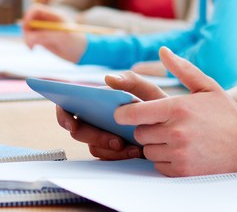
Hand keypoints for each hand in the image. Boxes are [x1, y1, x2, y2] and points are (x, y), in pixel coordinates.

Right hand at [22, 3, 85, 62]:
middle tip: (29, 42)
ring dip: (26, 38)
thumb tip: (29, 39)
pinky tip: (33, 49)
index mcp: (54, 15)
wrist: (82, 53)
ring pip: (28, 31)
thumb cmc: (76, 42)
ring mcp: (44, 30)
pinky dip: (29, 43)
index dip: (28, 16)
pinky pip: (30, 39)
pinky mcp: (43, 39)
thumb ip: (45, 37)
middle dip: (26, 30)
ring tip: (32, 48)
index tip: (26, 27)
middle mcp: (47, 21)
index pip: (35, 9)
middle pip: (29, 20)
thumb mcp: (62, 38)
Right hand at [55, 71, 169, 160]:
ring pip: (93, 147)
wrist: (174, 127)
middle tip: (115, 140)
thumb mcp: (147, 90)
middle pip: (79, 131)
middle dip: (94, 137)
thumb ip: (130, 81)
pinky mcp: (112, 152)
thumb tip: (107, 77)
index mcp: (97, 102)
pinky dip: (119, 156)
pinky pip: (107, 158)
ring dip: (110, 149)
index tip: (70, 124)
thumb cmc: (157, 105)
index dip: (63, 116)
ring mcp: (102, 137)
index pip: (68, 108)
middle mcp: (95, 120)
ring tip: (131, 147)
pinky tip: (135, 152)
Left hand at [117, 47, 236, 176]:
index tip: (122, 113)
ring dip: (156, 145)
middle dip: (147, 128)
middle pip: (139, 133)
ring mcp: (179, 153)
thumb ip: (182, 69)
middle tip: (163, 125)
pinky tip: (181, 151)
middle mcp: (176, 131)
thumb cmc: (226, 114)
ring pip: (147, 150)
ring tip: (175, 138)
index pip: (134, 113)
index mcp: (178, 108)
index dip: (123, 113)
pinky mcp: (182, 171)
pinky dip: (165, 159)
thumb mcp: (207, 86)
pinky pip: (158, 165)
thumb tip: (163, 51)